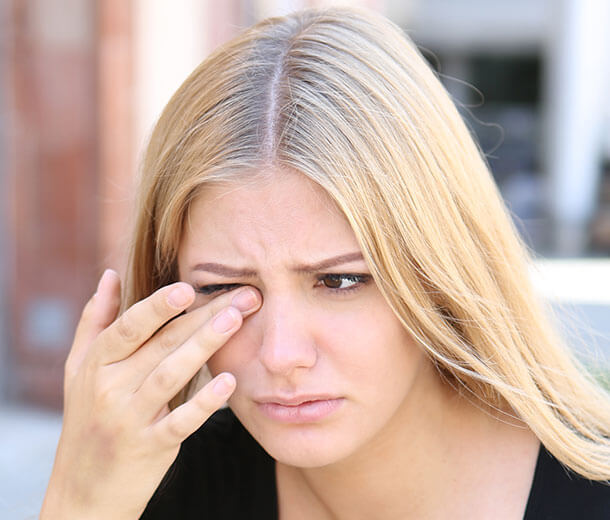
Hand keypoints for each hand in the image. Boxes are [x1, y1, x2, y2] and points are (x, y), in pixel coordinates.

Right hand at [40, 269, 260, 518]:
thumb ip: (95, 320)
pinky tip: (230, 381)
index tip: (189, 287)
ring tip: (236, 320)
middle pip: (162, 344)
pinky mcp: (151, 447)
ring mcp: (129, 419)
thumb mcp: (78, 369)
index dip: (158, 306)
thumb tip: (109, 274)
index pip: (129, 327)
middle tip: (243, 296)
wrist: (82, 491)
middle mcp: (109, 388)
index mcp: (95, 364)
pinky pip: (181, 421)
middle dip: (203, 316)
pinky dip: (205, 402)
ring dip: (206, 345)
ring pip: (171, 375)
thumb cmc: (86, 417)